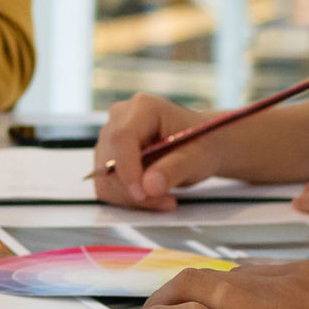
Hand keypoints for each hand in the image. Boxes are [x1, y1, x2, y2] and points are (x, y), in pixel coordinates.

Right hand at [91, 92, 214, 209]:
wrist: (203, 145)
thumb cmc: (202, 143)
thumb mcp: (197, 157)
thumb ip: (173, 170)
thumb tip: (149, 186)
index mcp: (143, 108)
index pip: (121, 137)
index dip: (127, 168)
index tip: (142, 193)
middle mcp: (120, 118)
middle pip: (110, 161)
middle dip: (135, 190)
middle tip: (166, 200)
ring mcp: (110, 137)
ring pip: (105, 178)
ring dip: (133, 198)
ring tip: (164, 198)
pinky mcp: (107, 156)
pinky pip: (107, 185)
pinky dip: (127, 198)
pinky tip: (152, 195)